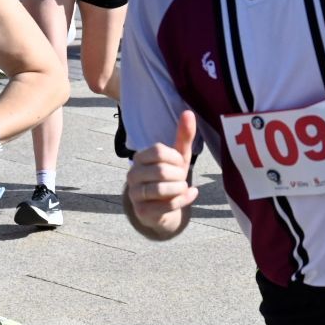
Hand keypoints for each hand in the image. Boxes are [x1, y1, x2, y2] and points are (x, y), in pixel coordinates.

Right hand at [126, 112, 199, 235]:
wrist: (163, 207)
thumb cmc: (171, 177)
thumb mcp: (179, 157)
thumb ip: (183, 136)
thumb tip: (188, 112)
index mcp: (139, 158)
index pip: (158, 151)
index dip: (175, 157)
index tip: (179, 163)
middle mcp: (132, 175)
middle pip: (161, 171)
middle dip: (179, 175)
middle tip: (181, 178)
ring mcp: (135, 195)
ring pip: (161, 189)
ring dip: (180, 188)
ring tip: (183, 187)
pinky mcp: (142, 212)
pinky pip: (166, 206)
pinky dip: (184, 200)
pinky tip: (191, 194)